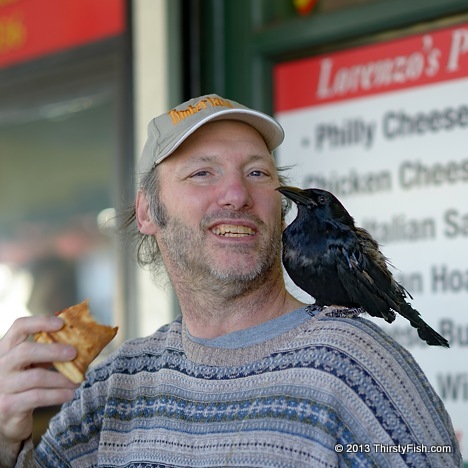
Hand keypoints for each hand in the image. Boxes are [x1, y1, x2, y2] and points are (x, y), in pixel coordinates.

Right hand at [0, 315, 77, 453]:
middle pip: (25, 351)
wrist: (6, 417)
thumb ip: (47, 352)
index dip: (40, 322)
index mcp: (7, 348)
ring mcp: (2, 385)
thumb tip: (79, 342)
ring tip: (78, 380)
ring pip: (35, 377)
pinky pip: (37, 397)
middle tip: (74, 353)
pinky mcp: (7, 405)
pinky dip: (57, 395)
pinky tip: (69, 394)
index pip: (19, 327)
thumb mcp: (31, 364)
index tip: (61, 323)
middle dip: (53, 350)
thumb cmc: (23, 384)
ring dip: (61, 378)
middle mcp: (0, 365)